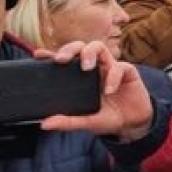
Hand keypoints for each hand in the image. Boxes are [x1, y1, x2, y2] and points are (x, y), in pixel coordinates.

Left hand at [38, 42, 152, 141]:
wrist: (133, 124)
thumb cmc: (108, 119)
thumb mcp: (86, 122)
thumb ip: (67, 122)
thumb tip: (45, 124)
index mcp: (80, 77)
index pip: (66, 61)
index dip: (52, 54)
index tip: (39, 55)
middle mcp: (95, 69)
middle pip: (80, 47)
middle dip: (70, 49)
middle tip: (62, 60)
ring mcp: (110, 68)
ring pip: (99, 47)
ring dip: (90, 53)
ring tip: (86, 67)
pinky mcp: (127, 71)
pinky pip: (119, 67)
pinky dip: (113, 77)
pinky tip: (109, 90)